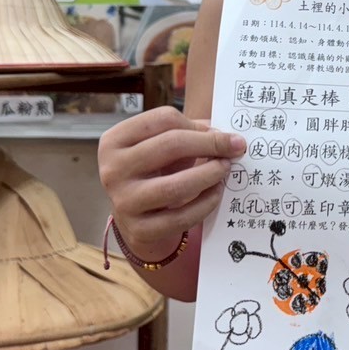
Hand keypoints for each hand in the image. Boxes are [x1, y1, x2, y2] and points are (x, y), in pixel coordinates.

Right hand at [97, 107, 245, 253]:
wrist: (135, 217)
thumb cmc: (153, 171)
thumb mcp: (160, 146)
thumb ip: (188, 133)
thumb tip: (226, 136)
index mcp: (114, 141)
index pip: (163, 119)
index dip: (198, 125)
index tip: (222, 133)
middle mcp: (113, 170)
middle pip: (170, 145)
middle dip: (210, 144)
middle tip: (236, 147)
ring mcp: (124, 202)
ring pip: (176, 185)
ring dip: (210, 174)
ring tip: (225, 169)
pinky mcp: (140, 230)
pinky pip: (182, 216)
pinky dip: (206, 203)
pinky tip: (216, 193)